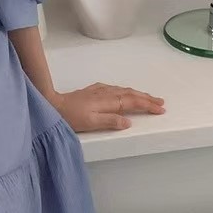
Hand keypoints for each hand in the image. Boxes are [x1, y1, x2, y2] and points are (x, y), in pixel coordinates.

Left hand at [47, 82, 164, 133]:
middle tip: (161, 102)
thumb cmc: (70, 117)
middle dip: (147, 98)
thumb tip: (128, 122)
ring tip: (148, 98)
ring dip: (137, 94)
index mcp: (108, 102)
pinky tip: (124, 92)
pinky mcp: (92, 90)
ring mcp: (99, 90)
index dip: (147, 105)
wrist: (52, 105)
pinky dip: (125, 91)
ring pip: (123, 90)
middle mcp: (106, 93)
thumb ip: (110, 121)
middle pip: (131, 94)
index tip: (160, 109)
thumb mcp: (91, 123)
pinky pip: (115, 89)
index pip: (133, 102)